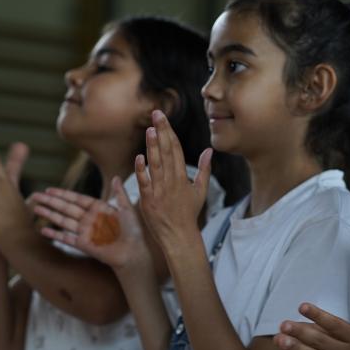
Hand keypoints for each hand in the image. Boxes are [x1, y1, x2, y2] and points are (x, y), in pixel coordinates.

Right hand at [32, 177, 153, 273]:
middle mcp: (88, 219)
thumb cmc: (133, 231)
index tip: (49, 189)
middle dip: (50, 201)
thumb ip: (120, 194)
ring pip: (63, 221)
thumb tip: (117, 176)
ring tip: (35, 208)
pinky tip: (43, 230)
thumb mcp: (127, 209)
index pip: (76, 199)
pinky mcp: (83, 244)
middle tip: (35, 195)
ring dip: (49, 214)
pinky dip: (55, 234)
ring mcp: (84, 231)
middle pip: (66, 208)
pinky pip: (66, 238)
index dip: (63, 194)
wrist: (133, 252)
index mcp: (98, 208)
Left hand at [135, 110, 210, 255]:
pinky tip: (139, 157)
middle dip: (161, 132)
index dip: (170, 132)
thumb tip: (209, 151)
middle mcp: (172, 181)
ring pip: (156, 164)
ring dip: (153, 147)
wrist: (179, 236)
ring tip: (150, 129)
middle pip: (167, 152)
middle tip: (156, 114)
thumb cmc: (189, 213)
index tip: (163, 118)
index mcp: (183, 177)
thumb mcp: (200, 190)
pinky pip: (145, 183)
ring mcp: (160, 191)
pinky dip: (142, 171)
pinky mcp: (149, 201)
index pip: (176, 149)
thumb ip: (204, 169)